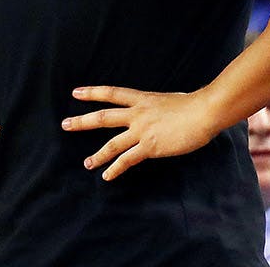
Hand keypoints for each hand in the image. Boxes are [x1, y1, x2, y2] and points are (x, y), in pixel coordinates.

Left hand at [62, 86, 219, 180]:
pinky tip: (107, 176)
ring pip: (112, 144)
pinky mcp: (150, 147)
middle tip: (66, 124)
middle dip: (82, 122)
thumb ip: (158, 108)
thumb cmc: (194, 105)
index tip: (76, 92)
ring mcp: (142, 131)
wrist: (203, 113)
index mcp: (143, 99)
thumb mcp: (170, 100)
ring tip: (87, 163)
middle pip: (103, 117)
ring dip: (98, 155)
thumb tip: (158, 114)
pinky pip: (127, 160)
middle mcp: (138, 114)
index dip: (93, 92)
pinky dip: (115, 169)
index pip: (113, 93)